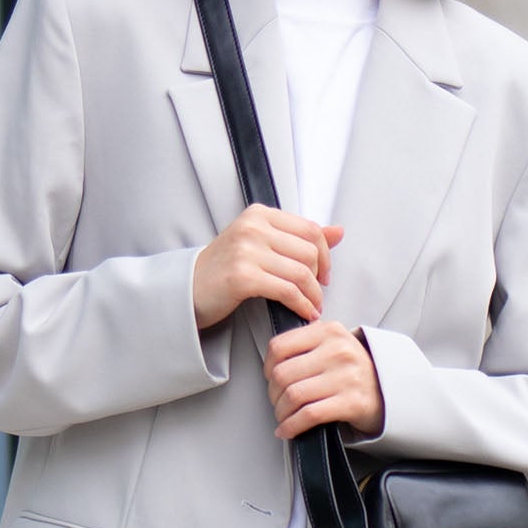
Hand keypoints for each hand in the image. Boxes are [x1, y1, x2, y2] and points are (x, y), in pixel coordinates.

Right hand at [193, 206, 343, 328]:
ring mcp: (246, 250)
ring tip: (312, 306)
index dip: (325, 255)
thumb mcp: (262, 244)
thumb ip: (299, 237)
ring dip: (313, 295)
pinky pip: (287, 291)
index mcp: (259, 214)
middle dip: (318, 278)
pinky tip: (304, 313)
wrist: (189, 290)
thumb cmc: (225, 269)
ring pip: (301, 272)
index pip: (310, 229)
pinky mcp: (242, 276)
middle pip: (309, 251)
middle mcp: (252, 227)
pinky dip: (301, 305)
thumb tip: (338, 231)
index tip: (324, 273)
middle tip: (316, 294)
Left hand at [264, 320, 383, 440]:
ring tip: (283, 416)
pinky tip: (288, 430)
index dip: (267, 366)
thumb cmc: (353, 369)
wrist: (388, 390)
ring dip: (281, 412)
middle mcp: (339, 350)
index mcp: (330, 331)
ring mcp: (347, 377)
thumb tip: (272, 360)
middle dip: (273, 393)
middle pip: (283, 374)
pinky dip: (292, 426)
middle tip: (277, 401)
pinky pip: (309, 415)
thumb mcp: (334, 343)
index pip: (280, 346)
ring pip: (293, 396)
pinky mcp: (352, 402)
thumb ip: (306, 342)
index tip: (269, 377)